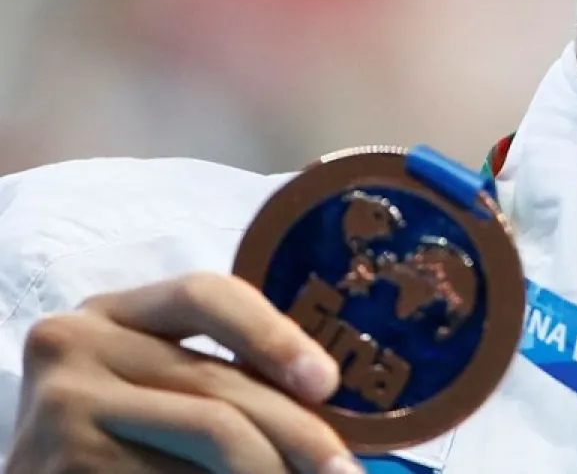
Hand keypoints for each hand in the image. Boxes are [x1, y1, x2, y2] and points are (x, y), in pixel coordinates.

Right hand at [6, 273, 361, 472]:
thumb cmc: (115, 439)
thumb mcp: (156, 388)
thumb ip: (221, 379)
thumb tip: (326, 399)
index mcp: (109, 313)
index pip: (204, 293)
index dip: (274, 333)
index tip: (327, 382)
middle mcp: (75, 346)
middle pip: (219, 380)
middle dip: (297, 430)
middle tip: (344, 469)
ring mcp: (62, 410)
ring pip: (210, 436)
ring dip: (271, 469)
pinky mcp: (59, 468)